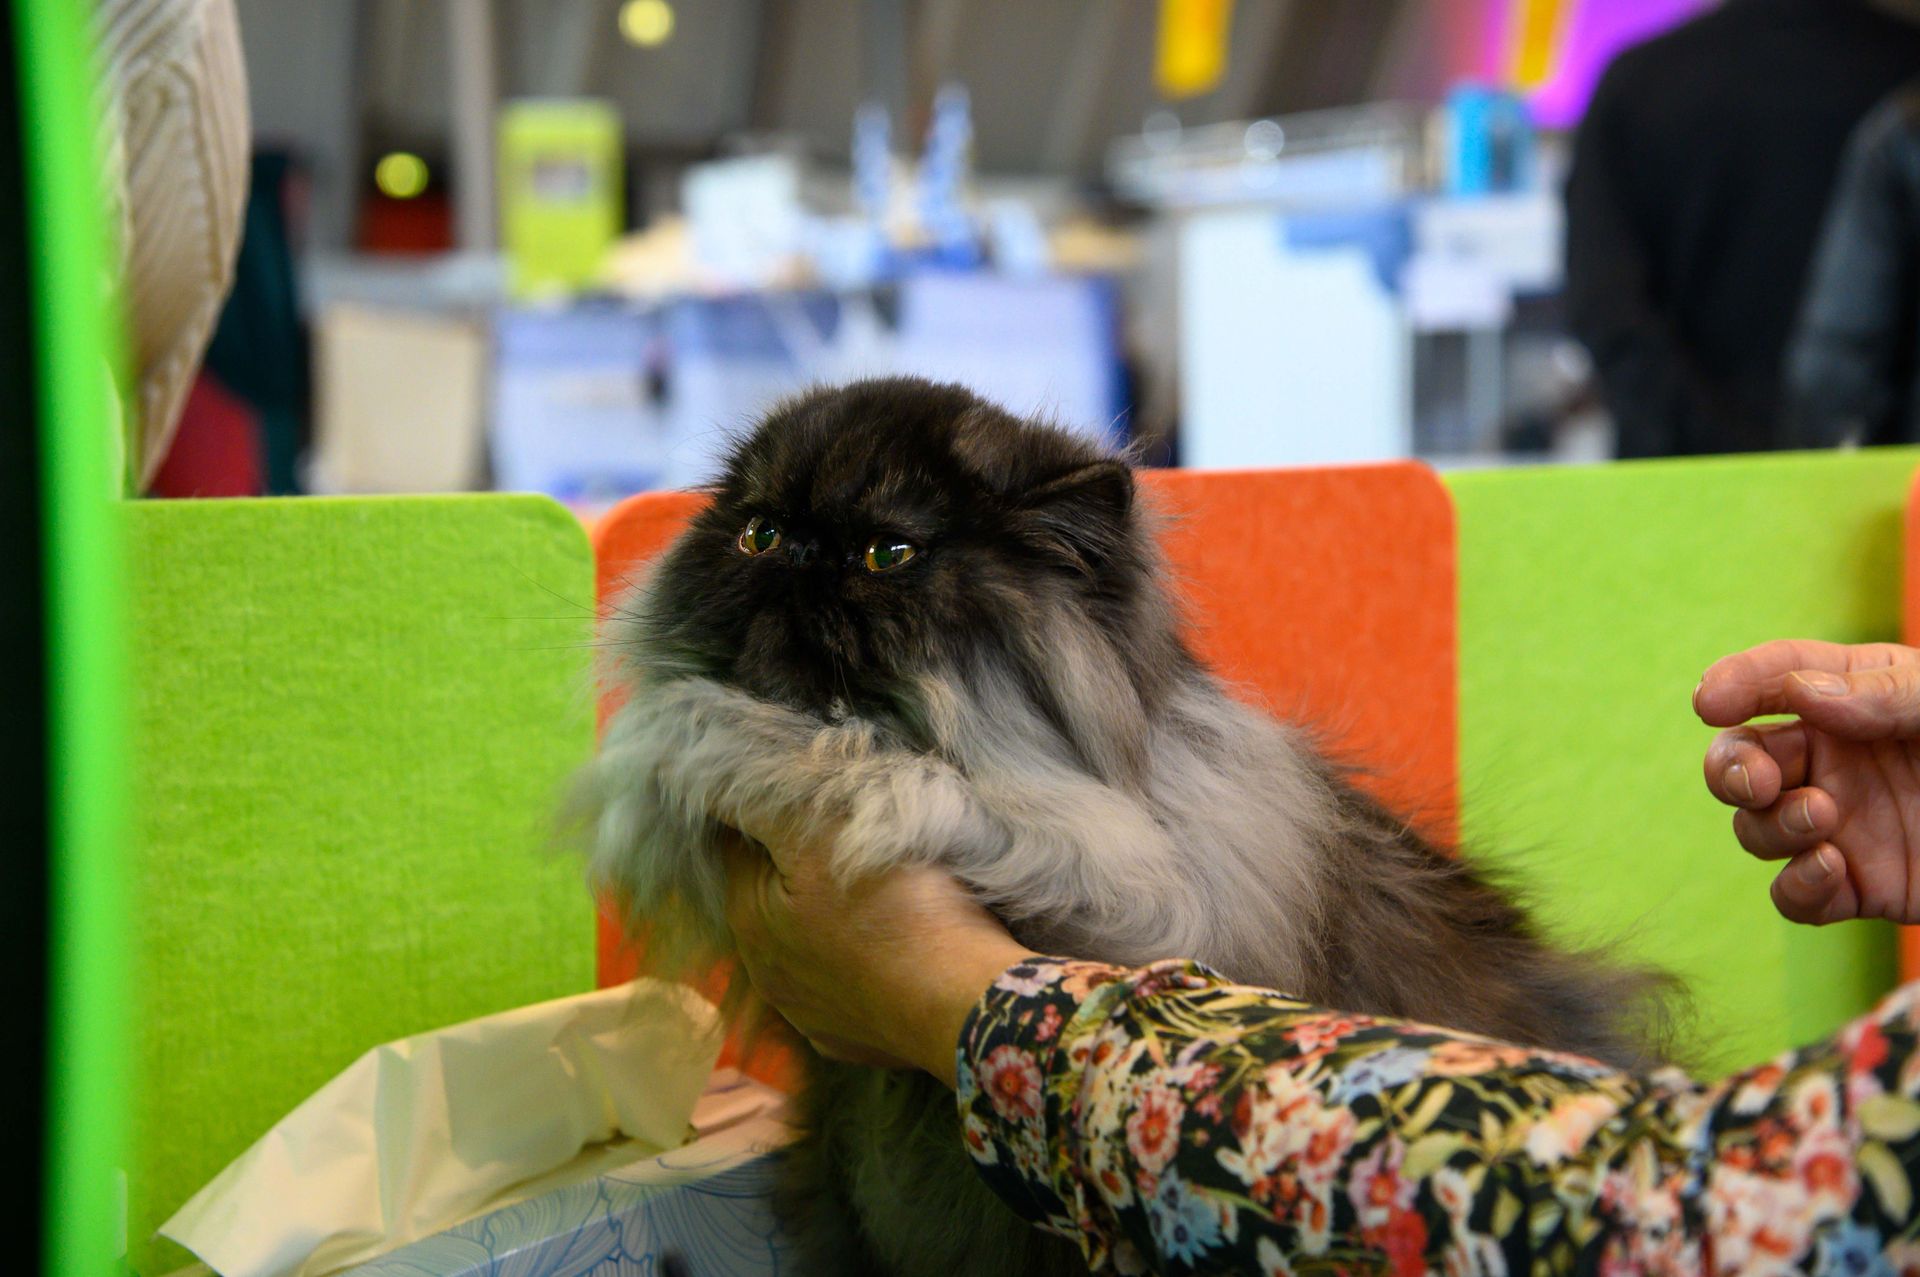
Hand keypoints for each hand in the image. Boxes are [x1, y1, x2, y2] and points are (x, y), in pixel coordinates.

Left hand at [719, 819, 1033, 1085]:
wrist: (965, 1002)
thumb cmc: (898, 907)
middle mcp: (766, 974)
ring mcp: (808, 1016)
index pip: (739, 844)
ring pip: (809, 944)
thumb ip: (763, 802)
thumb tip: (708, 779)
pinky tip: (894, 948)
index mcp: (749, 918)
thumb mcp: (825, 833)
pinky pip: (847, 986)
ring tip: (884, 895)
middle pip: (774, 897)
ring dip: (832, 918)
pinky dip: (861, 964)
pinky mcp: (850, 1039)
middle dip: (805, 867)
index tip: (822, 799)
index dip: (777, 814)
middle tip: (859, 841)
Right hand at [1696, 640, 1919, 924]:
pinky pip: (1795, 896)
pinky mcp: (1861, 888)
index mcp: (1858, 697)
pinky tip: (1833, 869)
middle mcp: (1837, 760)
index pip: (1776, 677)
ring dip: (1771, 825)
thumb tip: (1802, 695)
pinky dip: (1798, 886)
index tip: (1711, 701)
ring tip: (1824, 819)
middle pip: (1743, 758)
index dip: (1736, 684)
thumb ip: (1886, 691)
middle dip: (1730, 767)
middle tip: (1755, 779)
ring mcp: (1843, 825)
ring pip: (1758, 827)